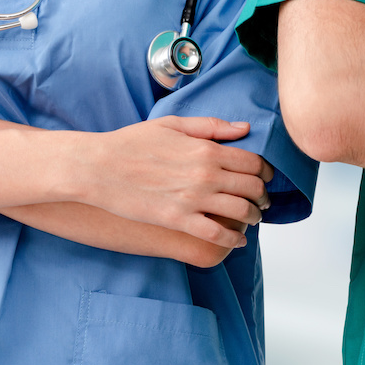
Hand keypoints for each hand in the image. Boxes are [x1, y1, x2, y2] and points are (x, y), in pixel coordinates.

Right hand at [73, 116, 272, 247]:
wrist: (99, 167)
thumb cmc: (130, 143)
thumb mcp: (172, 125)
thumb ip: (211, 127)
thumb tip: (244, 129)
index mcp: (206, 149)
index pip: (253, 162)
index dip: (266, 172)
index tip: (265, 178)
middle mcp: (206, 174)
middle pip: (253, 187)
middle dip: (263, 196)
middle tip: (262, 202)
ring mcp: (194, 198)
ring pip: (242, 212)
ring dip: (253, 217)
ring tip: (251, 219)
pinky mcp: (179, 220)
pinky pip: (218, 234)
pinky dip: (234, 239)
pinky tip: (236, 240)